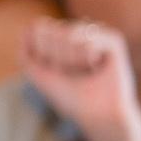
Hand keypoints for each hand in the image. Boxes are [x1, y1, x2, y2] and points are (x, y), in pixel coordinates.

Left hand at [22, 18, 140, 140]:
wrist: (98, 115)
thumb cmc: (69, 98)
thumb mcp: (37, 74)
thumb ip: (26, 49)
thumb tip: (33, 25)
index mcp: (63, 40)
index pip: (39, 31)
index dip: (43, 55)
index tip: (57, 73)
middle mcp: (80, 34)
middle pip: (53, 32)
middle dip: (58, 57)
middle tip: (74, 75)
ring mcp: (97, 35)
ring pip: (69, 34)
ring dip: (72, 60)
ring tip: (87, 72)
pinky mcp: (114, 41)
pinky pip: (86, 40)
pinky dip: (87, 57)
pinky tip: (98, 67)